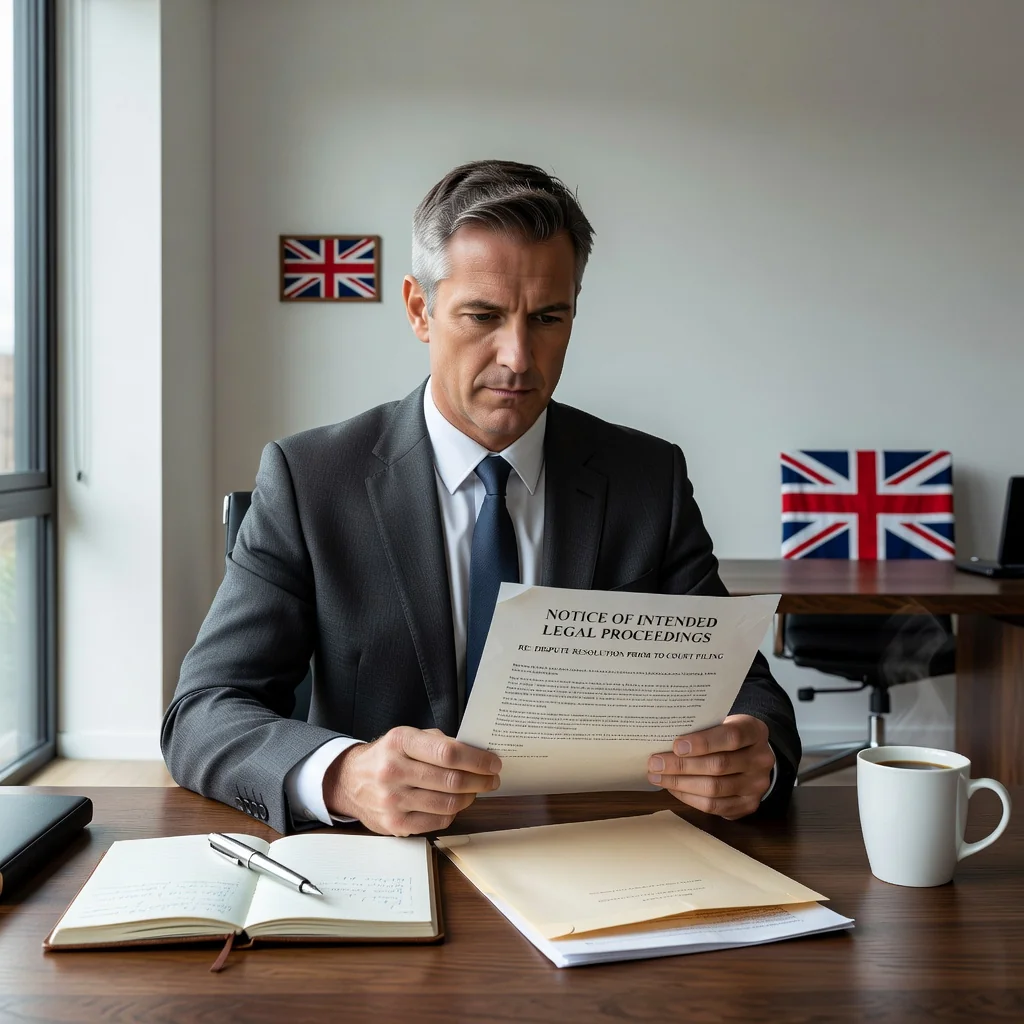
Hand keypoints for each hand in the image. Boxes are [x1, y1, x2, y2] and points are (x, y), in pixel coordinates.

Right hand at [323, 726, 501, 835]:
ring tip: (476, 790)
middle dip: (481, 780)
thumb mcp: (407, 737)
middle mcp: (393, 771)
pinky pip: (438, 821)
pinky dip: (453, 812)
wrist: (349, 781)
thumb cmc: (388, 756)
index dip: (477, 760)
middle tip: (492, 778)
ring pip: (448, 804)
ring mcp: (392, 801)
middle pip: (452, 780)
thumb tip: (477, 754)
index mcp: (400, 742)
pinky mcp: (394, 824)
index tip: (494, 762)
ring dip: (470, 797)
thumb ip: (439, 743)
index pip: (448, 753)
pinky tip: (455, 803)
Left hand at [646, 714, 774, 819]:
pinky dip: (689, 798)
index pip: (731, 736)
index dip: (703, 742)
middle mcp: (761, 759)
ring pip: (714, 788)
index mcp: (755, 731)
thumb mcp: (721, 723)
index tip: (676, 746)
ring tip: (658, 777)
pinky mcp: (749, 805)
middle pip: (719, 765)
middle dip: (682, 766)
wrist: (751, 756)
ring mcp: (757, 785)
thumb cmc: (726, 736)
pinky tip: (673, 788)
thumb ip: (701, 728)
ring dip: (681, 784)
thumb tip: (663, 738)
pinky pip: (714, 806)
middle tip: (655, 763)